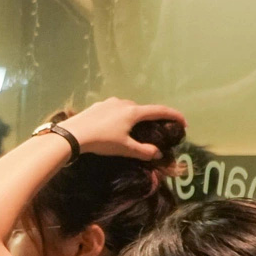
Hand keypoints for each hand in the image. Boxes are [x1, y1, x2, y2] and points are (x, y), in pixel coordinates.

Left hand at [57, 98, 186, 160]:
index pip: (159, 110)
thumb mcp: (124, 148)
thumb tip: (158, 153)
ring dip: (133, 117)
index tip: (184, 122)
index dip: (174, 115)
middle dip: (150, 118)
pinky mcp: (96, 106)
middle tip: (154, 130)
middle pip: (142, 109)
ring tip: (131, 131)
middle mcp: (122, 103)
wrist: (72, 135)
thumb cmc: (102, 141)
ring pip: (127, 108)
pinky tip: (112, 127)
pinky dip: (119, 117)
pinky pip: (113, 110)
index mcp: (133, 111)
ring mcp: (108, 102)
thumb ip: (143, 151)